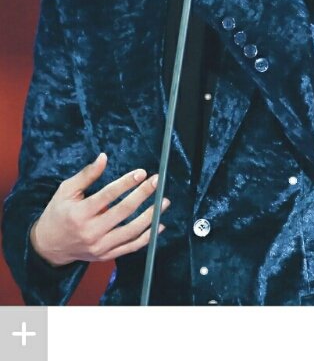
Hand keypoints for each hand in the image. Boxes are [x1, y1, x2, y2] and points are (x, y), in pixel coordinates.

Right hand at [29, 153, 169, 266]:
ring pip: (131, 231)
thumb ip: (87, 174)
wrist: (49, 245)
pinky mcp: (106, 256)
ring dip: (151, 216)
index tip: (141, 173)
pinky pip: (131, 247)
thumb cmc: (58, 213)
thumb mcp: (66, 190)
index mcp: (80, 213)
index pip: (108, 195)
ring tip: (164, 202)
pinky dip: (148, 237)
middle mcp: (91, 231)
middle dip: (143, 195)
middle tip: (157, 182)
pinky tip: (159, 225)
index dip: (126, 183)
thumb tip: (103, 158)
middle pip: (123, 212)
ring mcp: (100, 246)